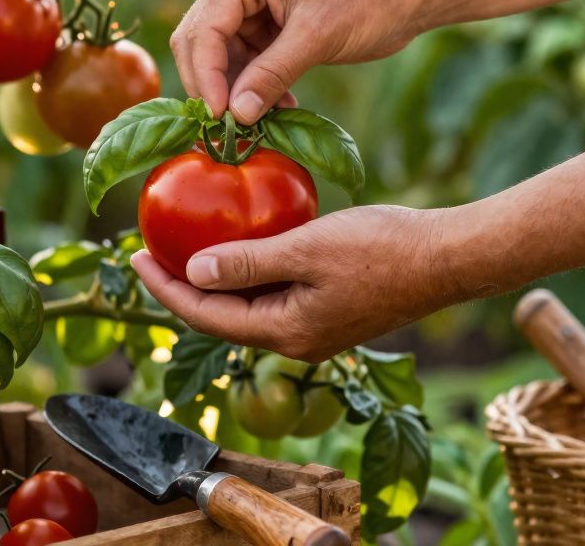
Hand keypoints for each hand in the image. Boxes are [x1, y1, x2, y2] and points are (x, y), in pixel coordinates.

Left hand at [131, 206, 462, 361]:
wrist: (449, 258)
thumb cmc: (382, 248)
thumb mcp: (305, 248)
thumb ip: (246, 262)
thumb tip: (191, 272)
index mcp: (285, 333)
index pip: (205, 316)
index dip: (164, 288)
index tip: (135, 256)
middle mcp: (296, 341)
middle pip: (221, 318)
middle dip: (181, 287)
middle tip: (150, 250)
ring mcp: (315, 329)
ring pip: (248, 308)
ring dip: (215, 280)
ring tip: (184, 246)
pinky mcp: (331, 311)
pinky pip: (275, 296)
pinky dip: (249, 273)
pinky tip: (242, 243)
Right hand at [170, 0, 433, 123]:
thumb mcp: (317, 38)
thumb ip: (272, 75)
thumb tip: (236, 116)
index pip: (205, 28)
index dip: (207, 75)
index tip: (222, 116)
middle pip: (200, 40)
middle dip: (213, 83)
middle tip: (228, 126)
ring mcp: (251, 3)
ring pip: (220, 56)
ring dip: (235, 90)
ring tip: (260, 120)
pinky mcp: (266, 24)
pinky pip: (245, 61)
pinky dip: (254, 86)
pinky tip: (278, 108)